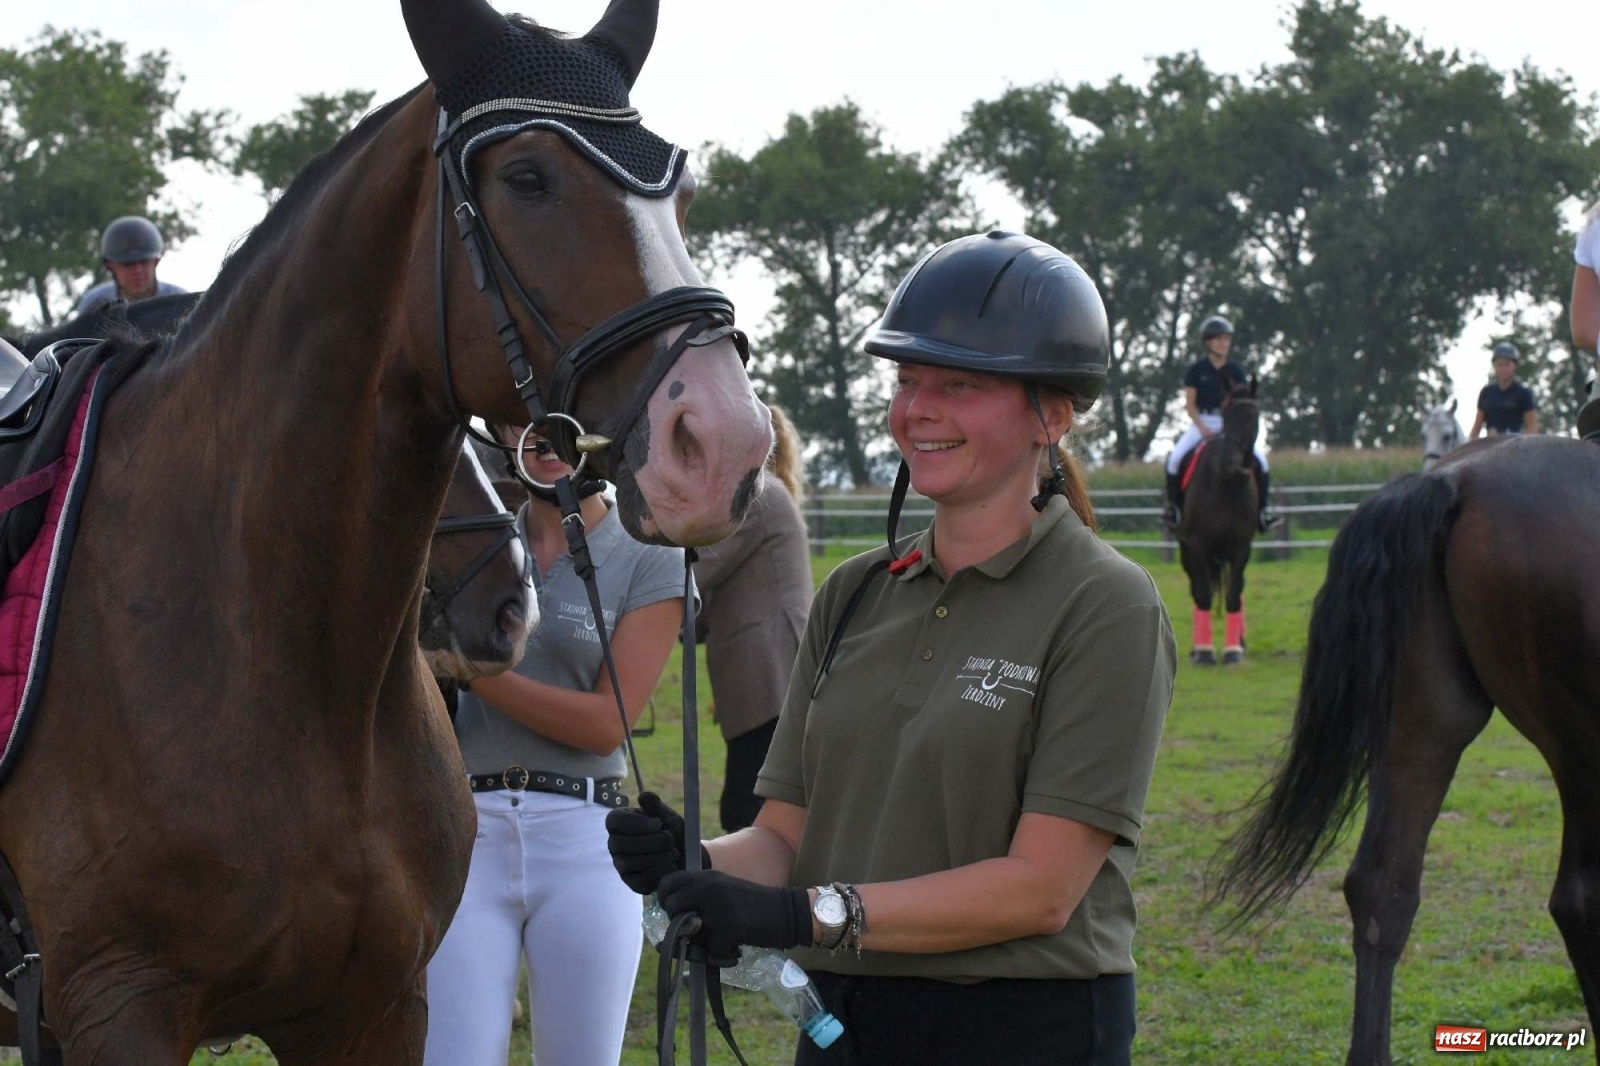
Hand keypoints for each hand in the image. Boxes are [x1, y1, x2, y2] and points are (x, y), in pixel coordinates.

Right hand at [606, 791, 689, 894]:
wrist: (687, 855)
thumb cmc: (673, 831)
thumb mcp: (668, 816)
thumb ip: (656, 806)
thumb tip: (644, 796)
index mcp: (620, 822)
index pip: (613, 821)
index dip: (636, 824)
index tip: (658, 824)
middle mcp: (615, 843)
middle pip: (618, 844)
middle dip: (649, 842)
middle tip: (669, 840)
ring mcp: (621, 865)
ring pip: (628, 863)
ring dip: (656, 857)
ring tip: (673, 852)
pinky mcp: (631, 882)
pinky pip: (639, 880)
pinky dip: (659, 872)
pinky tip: (670, 865)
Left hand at [656, 870, 810, 957]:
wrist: (788, 913)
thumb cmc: (753, 906)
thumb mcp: (723, 891)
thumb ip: (698, 900)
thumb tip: (669, 923)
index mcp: (706, 876)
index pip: (667, 882)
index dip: (665, 900)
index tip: (676, 912)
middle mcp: (709, 887)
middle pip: (672, 907)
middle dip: (679, 925)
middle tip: (698, 931)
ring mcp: (719, 907)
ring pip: (688, 933)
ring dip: (702, 945)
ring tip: (721, 941)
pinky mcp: (729, 927)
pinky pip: (710, 951)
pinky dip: (722, 957)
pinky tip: (735, 949)